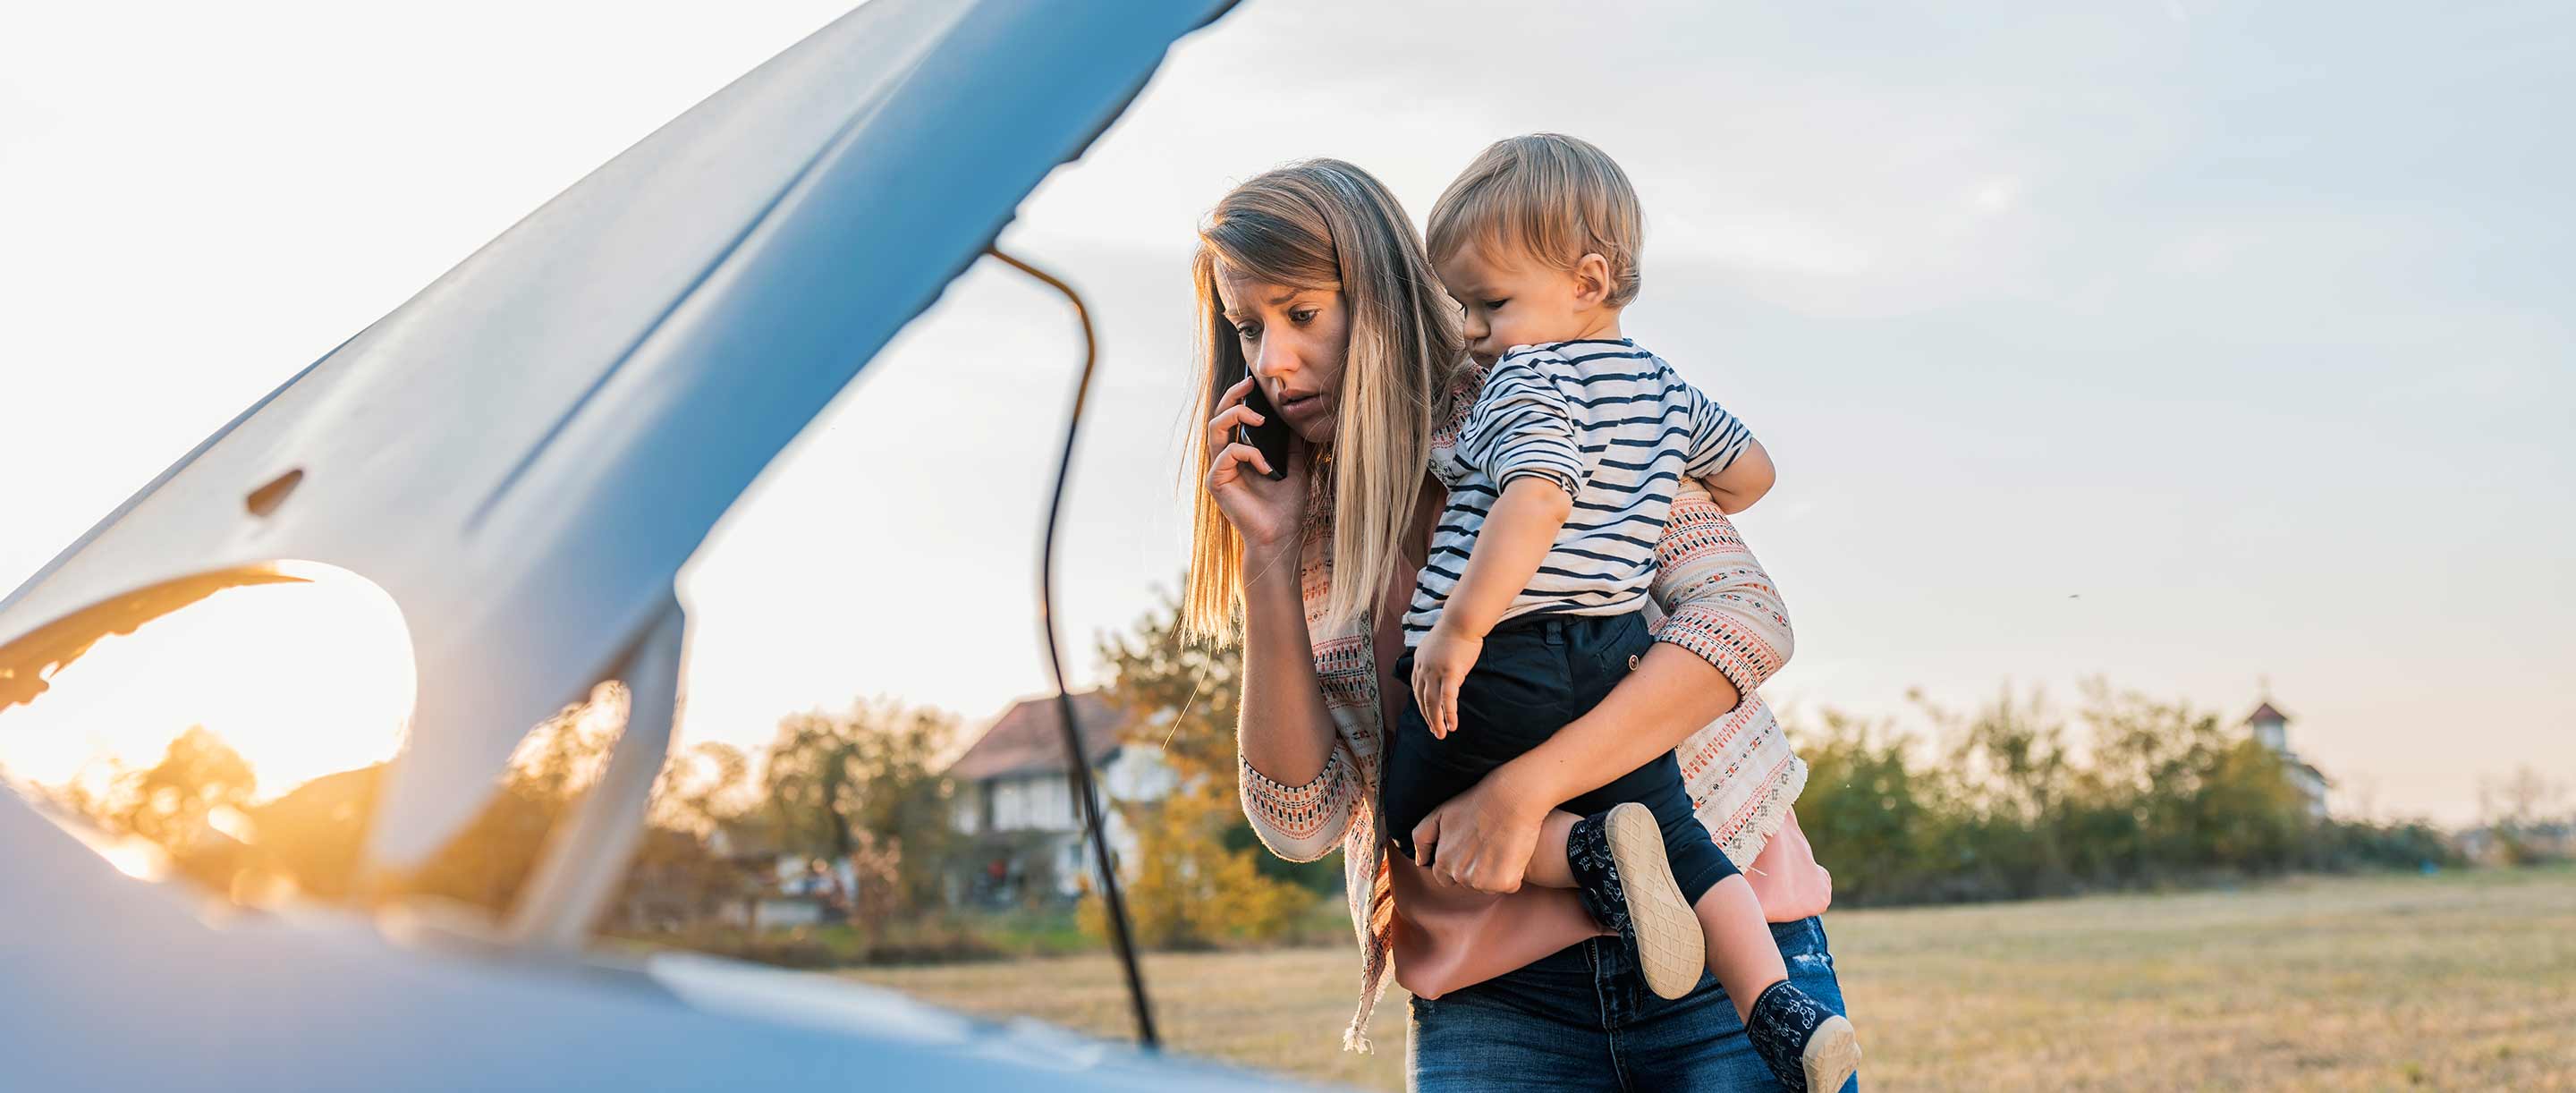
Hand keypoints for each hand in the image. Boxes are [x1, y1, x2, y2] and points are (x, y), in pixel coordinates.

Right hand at [1203, 375, 1307, 552]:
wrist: (1282, 535)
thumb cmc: (1287, 505)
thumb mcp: (1295, 465)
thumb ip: (1290, 441)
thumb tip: (1294, 413)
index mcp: (1241, 453)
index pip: (1233, 418)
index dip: (1238, 397)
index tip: (1254, 381)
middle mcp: (1226, 459)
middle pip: (1219, 417)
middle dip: (1232, 396)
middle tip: (1249, 383)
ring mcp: (1218, 470)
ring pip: (1215, 428)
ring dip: (1236, 415)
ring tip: (1259, 418)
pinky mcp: (1215, 482)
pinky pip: (1226, 454)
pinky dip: (1248, 454)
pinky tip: (1266, 466)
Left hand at [1408, 766, 1545, 894]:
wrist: (1509, 799)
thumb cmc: (1476, 803)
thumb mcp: (1439, 815)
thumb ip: (1422, 839)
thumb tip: (1420, 863)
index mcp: (1443, 861)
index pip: (1445, 878)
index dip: (1459, 863)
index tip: (1472, 848)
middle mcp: (1459, 875)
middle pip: (1468, 883)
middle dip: (1476, 869)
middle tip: (1488, 844)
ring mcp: (1481, 881)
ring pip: (1488, 886)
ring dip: (1494, 873)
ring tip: (1500, 847)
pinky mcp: (1504, 882)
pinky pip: (1509, 885)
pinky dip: (1513, 873)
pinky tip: (1513, 853)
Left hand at [1409, 622, 1481, 739]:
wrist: (1462, 620)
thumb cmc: (1455, 632)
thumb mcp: (1438, 647)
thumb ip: (1436, 662)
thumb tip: (1445, 676)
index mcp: (1419, 662)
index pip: (1416, 689)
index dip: (1422, 705)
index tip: (1428, 716)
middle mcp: (1423, 669)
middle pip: (1422, 699)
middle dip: (1428, 718)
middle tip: (1435, 732)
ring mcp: (1435, 671)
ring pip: (1432, 702)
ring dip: (1436, 721)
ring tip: (1442, 734)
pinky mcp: (1450, 672)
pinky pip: (1448, 698)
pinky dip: (1449, 714)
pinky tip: (1452, 725)